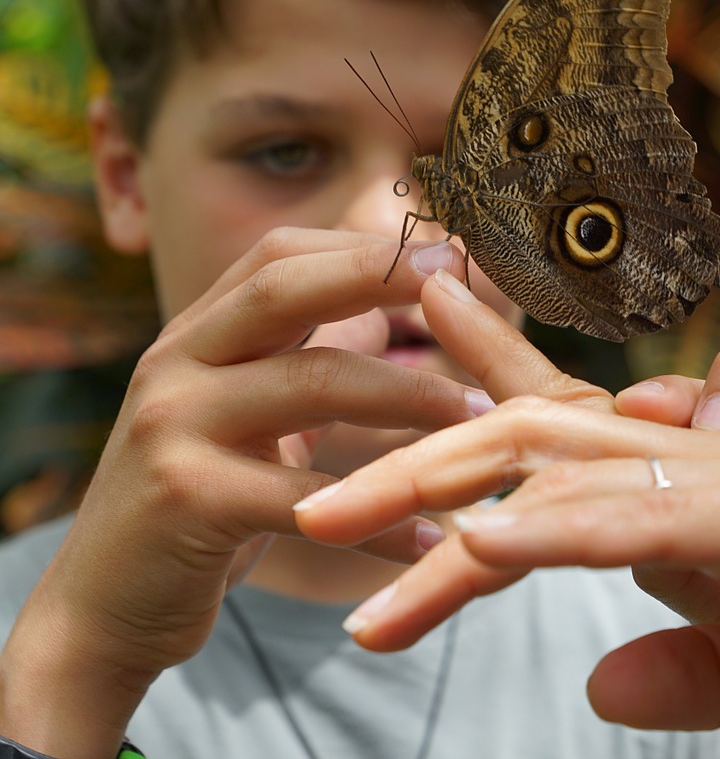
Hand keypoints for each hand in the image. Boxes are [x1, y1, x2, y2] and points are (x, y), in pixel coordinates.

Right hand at [0, 230, 483, 756]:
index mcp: (195, 336)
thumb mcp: (240, 419)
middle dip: (382, 277)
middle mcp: (176, 363)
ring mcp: (172, 426)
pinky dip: (380, 521)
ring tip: (481, 416)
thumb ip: (296, 362)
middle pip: (284, 288)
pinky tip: (432, 538)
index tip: (444, 250)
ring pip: (311, 383)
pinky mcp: (184, 499)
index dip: (362, 246)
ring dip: (410, 396)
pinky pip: (307, 498)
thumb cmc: (195, 503)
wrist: (101, 609)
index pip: (277, 256)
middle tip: (465, 286)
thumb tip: (379, 313)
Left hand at [298, 302, 719, 757]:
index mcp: (687, 504)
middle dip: (412, 467)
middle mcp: (697, 472)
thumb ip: (689, 667)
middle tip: (307, 506)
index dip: (456, 464)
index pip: (549, 474)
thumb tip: (592, 684)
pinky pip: (649, 515)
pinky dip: (560, 524)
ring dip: (451, 493)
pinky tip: (484, 539)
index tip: (364, 494)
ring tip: (342, 530)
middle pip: (527, 450)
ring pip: (567, 469)